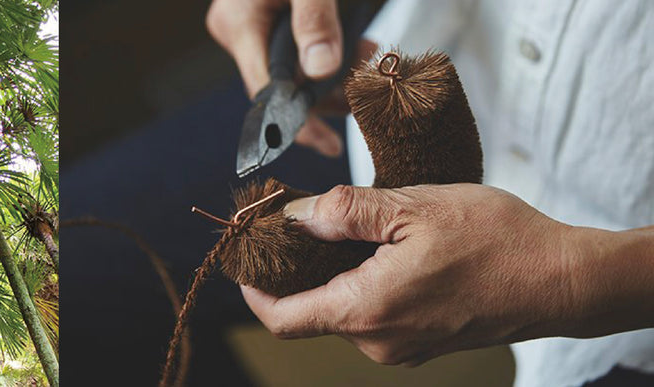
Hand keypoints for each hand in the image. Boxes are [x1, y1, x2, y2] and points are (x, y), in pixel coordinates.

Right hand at [206, 0, 375, 156]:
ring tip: (372, 66)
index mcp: (239, 24)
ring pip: (295, 68)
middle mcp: (238, 28)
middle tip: (370, 96)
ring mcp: (251, 24)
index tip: (329, 145)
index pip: (267, 92)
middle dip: (329, 94)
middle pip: (283, 84)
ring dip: (335, 74)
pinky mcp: (268, 18)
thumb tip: (323, 70)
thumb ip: (317, 21)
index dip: (299, 122)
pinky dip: (330, 53)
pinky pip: (298, 50)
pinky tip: (360, 50)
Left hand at [242, 184, 653, 365]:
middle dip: (296, 269)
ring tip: (348, 227)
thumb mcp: (414, 208)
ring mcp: (400, 347)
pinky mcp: (420, 342)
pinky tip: (380, 248)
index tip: (248, 256)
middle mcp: (377, 341)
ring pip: (341, 310)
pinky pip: (372, 315)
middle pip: (309, 311)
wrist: (562, 280)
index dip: (253, 290)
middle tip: (300, 221)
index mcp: (366, 310)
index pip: (281, 318)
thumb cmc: (497, 241)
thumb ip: (346, 212)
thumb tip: (295, 216)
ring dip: (333, 273)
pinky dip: (362, 284)